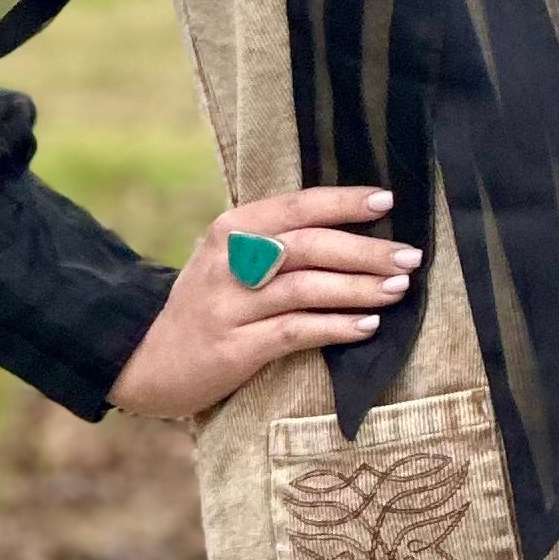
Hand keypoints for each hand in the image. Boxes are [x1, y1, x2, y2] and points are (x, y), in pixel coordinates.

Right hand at [109, 185, 419, 420]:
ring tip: (399, 289)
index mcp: (231, 229)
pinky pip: (295, 332)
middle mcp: (229, 262)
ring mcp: (230, 305)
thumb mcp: (229, 260)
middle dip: (366, 250)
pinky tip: (367, 326)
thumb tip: (351, 229)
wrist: (147, 360)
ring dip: (359, 288)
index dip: (344, 201)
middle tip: (410, 256)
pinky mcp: (235, 348)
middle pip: (309, 246)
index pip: (297, 206)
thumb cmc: (208, 305)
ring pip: (306, 288)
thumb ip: (276, 241)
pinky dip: (336, 327)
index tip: (388, 199)